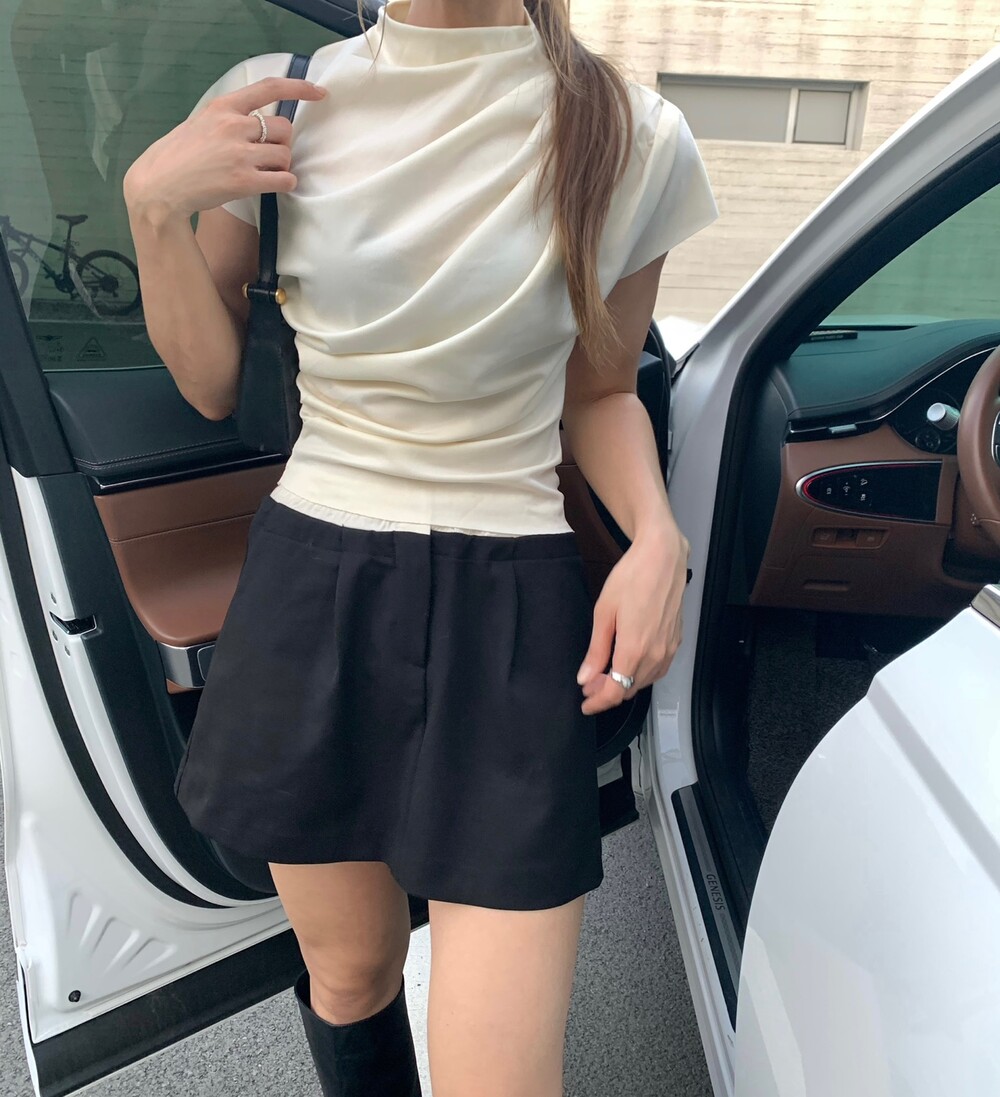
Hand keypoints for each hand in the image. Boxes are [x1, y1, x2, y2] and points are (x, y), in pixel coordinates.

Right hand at [123, 76, 327, 224]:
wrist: (159, 186)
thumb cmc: (178, 156)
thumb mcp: (200, 123)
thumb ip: (229, 119)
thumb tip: (259, 123)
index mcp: (223, 107)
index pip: (269, 88)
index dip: (300, 88)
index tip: (319, 93)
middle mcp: (233, 125)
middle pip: (284, 128)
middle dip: (281, 143)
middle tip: (267, 155)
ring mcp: (240, 153)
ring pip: (286, 154)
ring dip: (282, 165)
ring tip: (263, 172)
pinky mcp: (245, 181)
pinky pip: (285, 179)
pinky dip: (286, 183)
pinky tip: (274, 184)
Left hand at [576, 520, 689, 715]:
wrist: (663, 557)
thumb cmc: (631, 578)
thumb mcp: (604, 613)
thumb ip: (596, 650)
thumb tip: (585, 678)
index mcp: (634, 650)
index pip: (615, 693)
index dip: (598, 703)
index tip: (585, 705)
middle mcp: (655, 655)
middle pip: (630, 689)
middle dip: (608, 691)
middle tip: (589, 684)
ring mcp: (669, 649)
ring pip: (645, 681)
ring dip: (625, 683)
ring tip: (605, 673)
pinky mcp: (676, 641)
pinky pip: (658, 669)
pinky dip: (641, 674)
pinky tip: (629, 663)